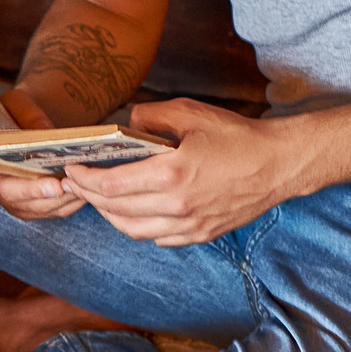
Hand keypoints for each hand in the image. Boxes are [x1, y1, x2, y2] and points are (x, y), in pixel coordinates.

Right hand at [0, 88, 86, 220]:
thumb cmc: (16, 112)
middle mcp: (5, 196)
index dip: (32, 190)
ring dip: (72, 198)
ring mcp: (24, 205)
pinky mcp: (43, 207)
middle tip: (80, 185)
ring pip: (51, 210)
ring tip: (91, 183)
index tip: (55, 185)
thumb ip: (30, 118)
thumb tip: (48, 133)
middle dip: (59, 197)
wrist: (23, 122)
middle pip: (32, 205)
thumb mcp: (18, 105)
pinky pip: (62, 209)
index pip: (8, 190)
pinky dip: (77, 200)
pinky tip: (92, 184)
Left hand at [65, 98, 312, 246]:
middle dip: (89, 197)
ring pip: (132, 231)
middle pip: (115, 211)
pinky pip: (157, 238)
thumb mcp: (192, 112)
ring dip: (110, 216)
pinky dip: (138, 227)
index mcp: (171, 174)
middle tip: (78, 183)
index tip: (71, 169)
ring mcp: (189, 226)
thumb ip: (153, 115)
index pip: (110, 186)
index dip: (84, 179)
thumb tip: (126, 122)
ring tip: (101, 199)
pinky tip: (136, 211)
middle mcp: (176, 206)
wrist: (278, 165)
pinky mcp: (200, 235)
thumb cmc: (237, 136)